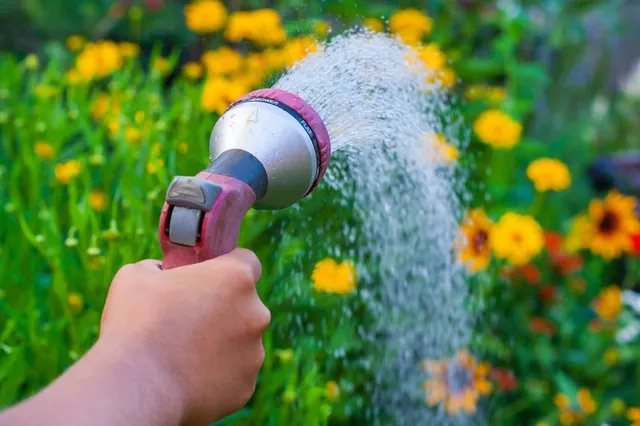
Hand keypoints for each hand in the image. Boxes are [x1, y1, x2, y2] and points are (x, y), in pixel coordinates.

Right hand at [99, 249, 269, 424]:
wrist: (134, 389)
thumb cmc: (135, 324)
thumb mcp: (137, 275)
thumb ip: (160, 268)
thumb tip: (161, 274)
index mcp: (236, 277)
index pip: (247, 261)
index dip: (227, 267)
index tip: (209, 278)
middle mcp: (255, 313)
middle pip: (245, 305)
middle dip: (223, 309)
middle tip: (188, 320)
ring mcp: (255, 353)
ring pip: (241, 342)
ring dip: (221, 344)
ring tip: (181, 354)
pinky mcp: (246, 386)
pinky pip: (234, 375)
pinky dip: (216, 375)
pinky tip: (186, 379)